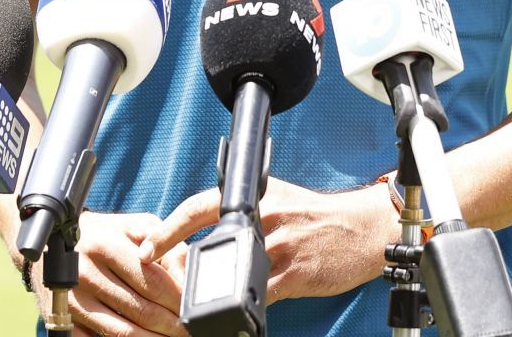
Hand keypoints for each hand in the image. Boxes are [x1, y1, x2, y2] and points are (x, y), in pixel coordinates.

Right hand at [20, 210, 187, 336]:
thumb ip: (166, 245)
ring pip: (122, 331)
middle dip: (170, 325)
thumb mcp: (137, 226)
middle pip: (140, 310)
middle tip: (189, 330)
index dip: (177, 300)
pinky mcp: (65, 320)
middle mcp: (85, 274)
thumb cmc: (106, 234)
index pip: (152, 282)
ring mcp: (72, 301)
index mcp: (105, 246)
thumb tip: (186, 279)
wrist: (56, 244)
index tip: (193, 310)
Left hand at [141, 178, 400, 300]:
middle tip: (166, 288)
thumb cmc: (320, 217)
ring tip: (197, 306)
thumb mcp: (280, 200)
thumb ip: (245, 213)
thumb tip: (204, 234)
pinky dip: (243, 308)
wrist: (366, 228)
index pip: (200, 206)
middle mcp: (266, 217)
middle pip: (208, 247)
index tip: (146, 248)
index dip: (168, 228)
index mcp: (258, 196)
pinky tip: (235, 314)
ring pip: (229, 276)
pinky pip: (258, 297)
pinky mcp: (295, 274)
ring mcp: (281, 246)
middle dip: (184, 272)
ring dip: (209, 295)